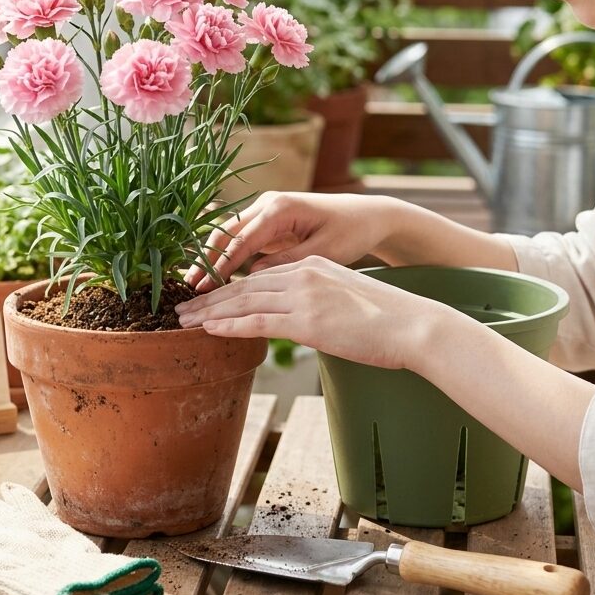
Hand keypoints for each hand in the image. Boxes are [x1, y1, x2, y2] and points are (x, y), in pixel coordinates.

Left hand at [176, 255, 459, 370]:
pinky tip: (208, 329)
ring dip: (209, 312)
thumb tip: (309, 320)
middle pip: (244, 285)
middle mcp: (303, 274)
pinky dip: (229, 325)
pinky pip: (258, 321)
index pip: (260, 275)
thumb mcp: (347, 299)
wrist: (414, 325)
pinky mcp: (307, 320)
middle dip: (209, 298)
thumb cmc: (388, 319)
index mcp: (312, 265)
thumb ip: (321, 303)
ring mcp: (304, 295)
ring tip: (183, 321)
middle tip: (181, 308)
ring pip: (244, 301)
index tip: (206, 297)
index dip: (228, 287)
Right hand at [185, 191, 395, 292]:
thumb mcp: (324, 251)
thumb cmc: (351, 232)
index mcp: (280, 208)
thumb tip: (253, 276)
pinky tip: (216, 280)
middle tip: (188, 289)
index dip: (219, 265)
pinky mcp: (269, 222)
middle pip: (226, 233)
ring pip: (229, 236)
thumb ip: (288, 263)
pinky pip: (242, 240)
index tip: (202, 288)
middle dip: (206, 261)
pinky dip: (227, 258)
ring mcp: (266, 211)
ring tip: (194, 287)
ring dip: (212, 259)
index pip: (240, 239)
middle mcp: (267, 204)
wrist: (368, 216)